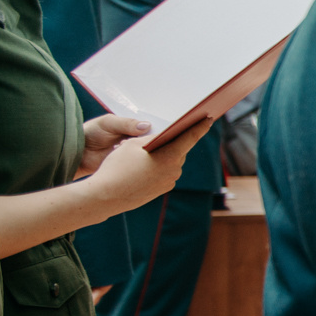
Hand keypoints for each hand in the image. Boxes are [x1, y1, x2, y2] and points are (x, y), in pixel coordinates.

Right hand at [85, 119, 211, 213]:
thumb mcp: (132, 145)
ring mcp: (169, 182)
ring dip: (163, 156)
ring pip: (170, 163)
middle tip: (167, 133)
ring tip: (147, 150)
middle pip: (178, 150)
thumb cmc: (117, 167)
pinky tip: (143, 166)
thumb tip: (163, 138)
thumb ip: (152, 139)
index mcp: (171, 156)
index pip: (190, 137)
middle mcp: (175, 170)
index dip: (200, 127)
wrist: (106, 196)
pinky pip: (163, 173)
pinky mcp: (161, 190)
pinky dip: (157, 167)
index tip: (209, 119)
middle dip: (173, 142)